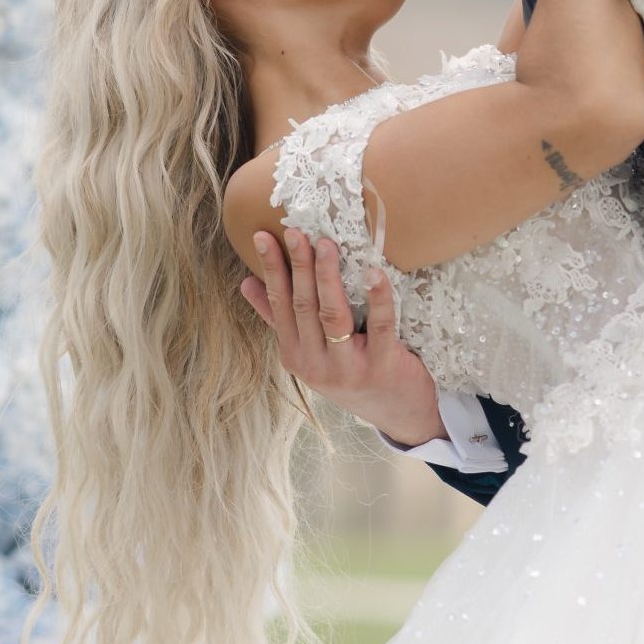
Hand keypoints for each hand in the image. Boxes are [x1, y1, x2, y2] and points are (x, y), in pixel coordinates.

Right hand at [240, 228, 444, 445]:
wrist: (396, 413)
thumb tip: (246, 283)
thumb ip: (279, 318)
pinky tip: (374, 273)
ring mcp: (347, 368)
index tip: (264, 236)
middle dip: (298, 265)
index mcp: (294, 354)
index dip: (272, 269)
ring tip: (326, 245)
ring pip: (332, 316)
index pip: (278, 304)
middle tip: (297, 231)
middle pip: (303, 306)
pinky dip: (377, 299)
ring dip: (328, 277)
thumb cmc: (352, 372)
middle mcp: (314, 363)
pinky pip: (379, 327)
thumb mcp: (310, 351)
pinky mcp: (381, 367)